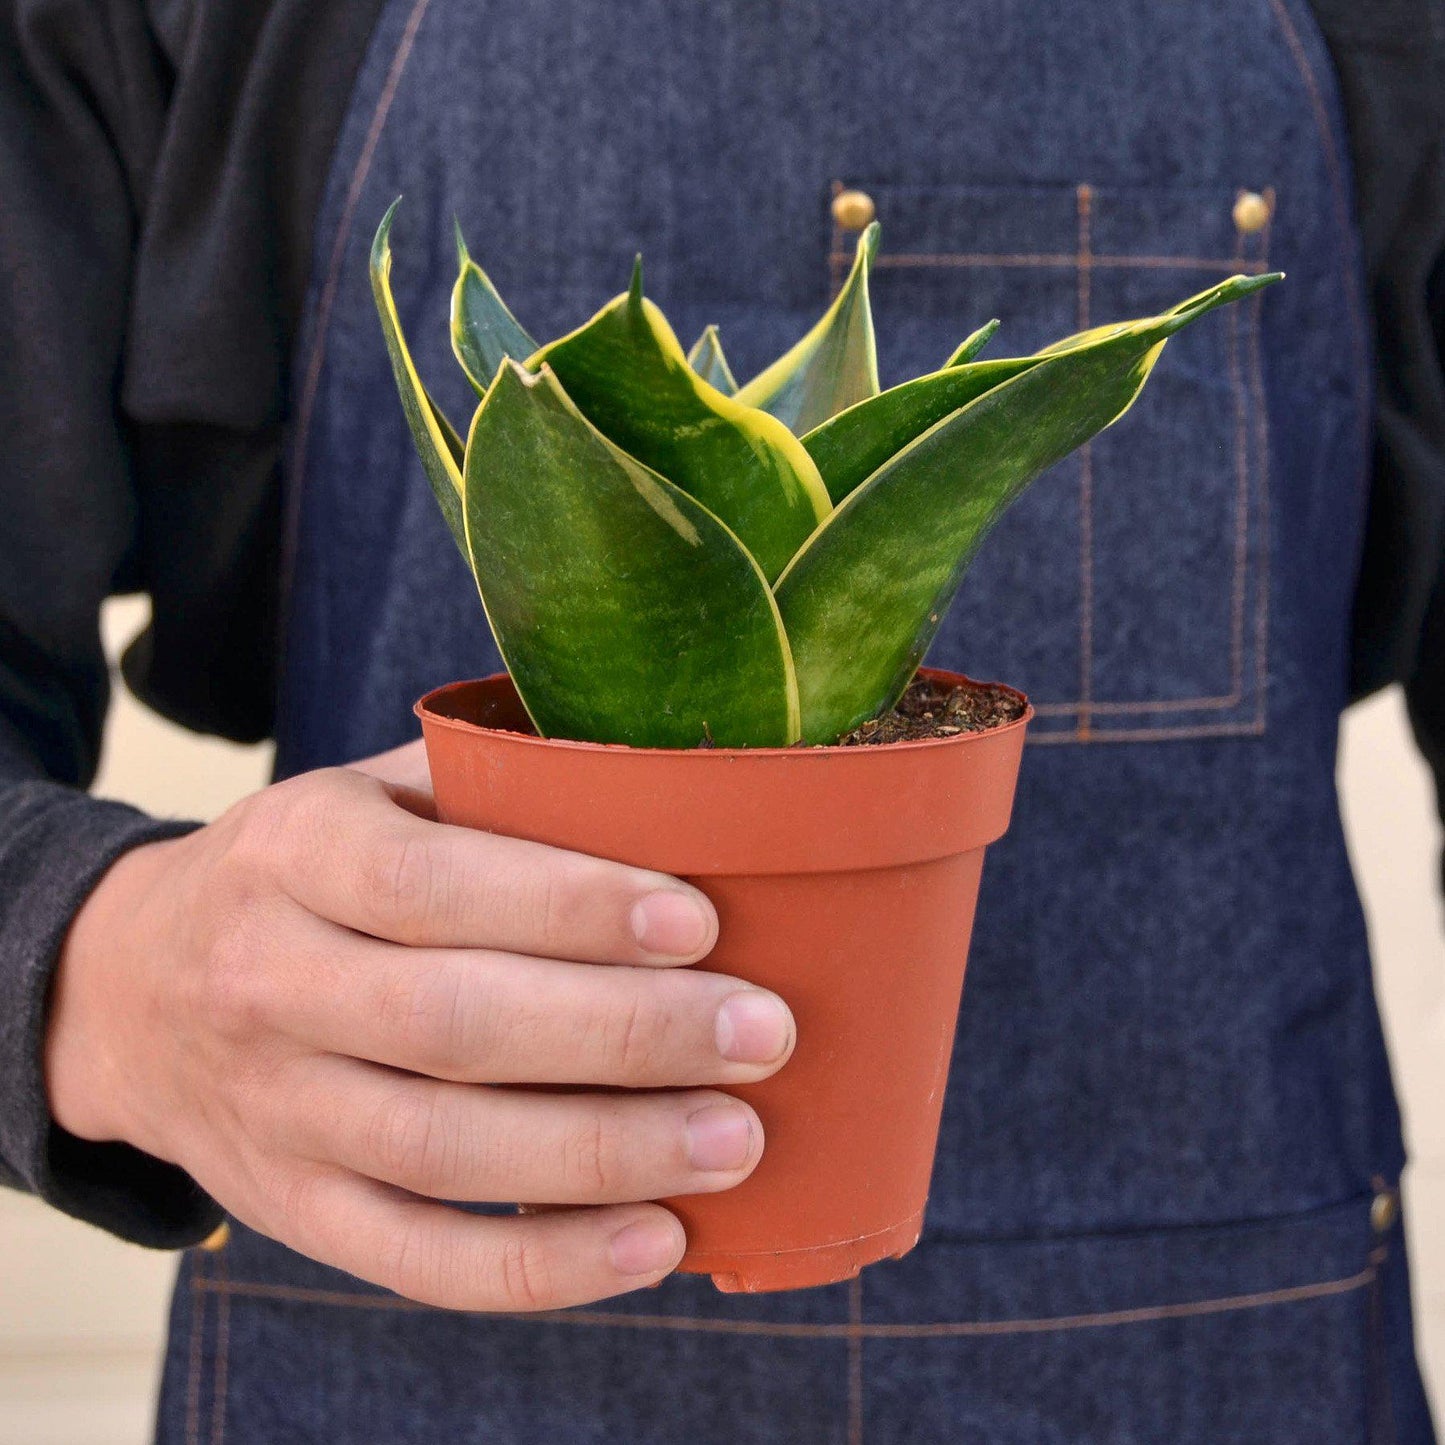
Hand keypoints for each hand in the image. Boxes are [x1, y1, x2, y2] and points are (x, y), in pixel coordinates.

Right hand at [45, 741, 794, 1310]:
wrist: (131, 988)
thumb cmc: (307, 872)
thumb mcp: (365, 794)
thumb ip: (489, 786)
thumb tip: (674, 777)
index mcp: (295, 853)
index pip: (428, 886)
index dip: (567, 906)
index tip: (699, 920)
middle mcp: (267, 982)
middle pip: (451, 1024)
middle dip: (622, 1034)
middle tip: (761, 1033)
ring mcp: (273, 1110)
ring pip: (443, 1151)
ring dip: (606, 1154)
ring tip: (737, 1140)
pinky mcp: (292, 1208)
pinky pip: (417, 1258)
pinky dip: (541, 1265)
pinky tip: (656, 1241)